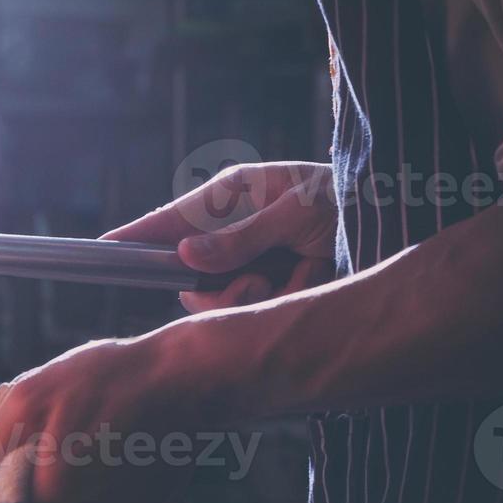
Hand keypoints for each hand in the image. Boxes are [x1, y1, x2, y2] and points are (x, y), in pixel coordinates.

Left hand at [0, 336, 204, 502]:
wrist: (185, 378)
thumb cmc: (105, 381)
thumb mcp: (30, 395)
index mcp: (55, 500)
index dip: (15, 497)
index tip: (26, 469)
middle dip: (48, 483)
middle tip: (66, 438)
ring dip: (82, 487)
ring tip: (100, 439)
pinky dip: (116, 489)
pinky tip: (125, 453)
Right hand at [104, 161, 337, 312]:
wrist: (402, 218)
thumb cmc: (349, 196)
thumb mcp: (297, 213)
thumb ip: (242, 238)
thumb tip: (184, 255)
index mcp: (230, 196)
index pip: (168, 219)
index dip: (134, 238)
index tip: (101, 250)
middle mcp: (231, 228)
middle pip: (188, 274)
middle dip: (218, 290)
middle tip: (257, 283)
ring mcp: (250, 256)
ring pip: (217, 297)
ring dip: (254, 297)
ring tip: (298, 275)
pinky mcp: (271, 280)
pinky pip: (253, 307)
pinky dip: (284, 299)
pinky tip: (312, 278)